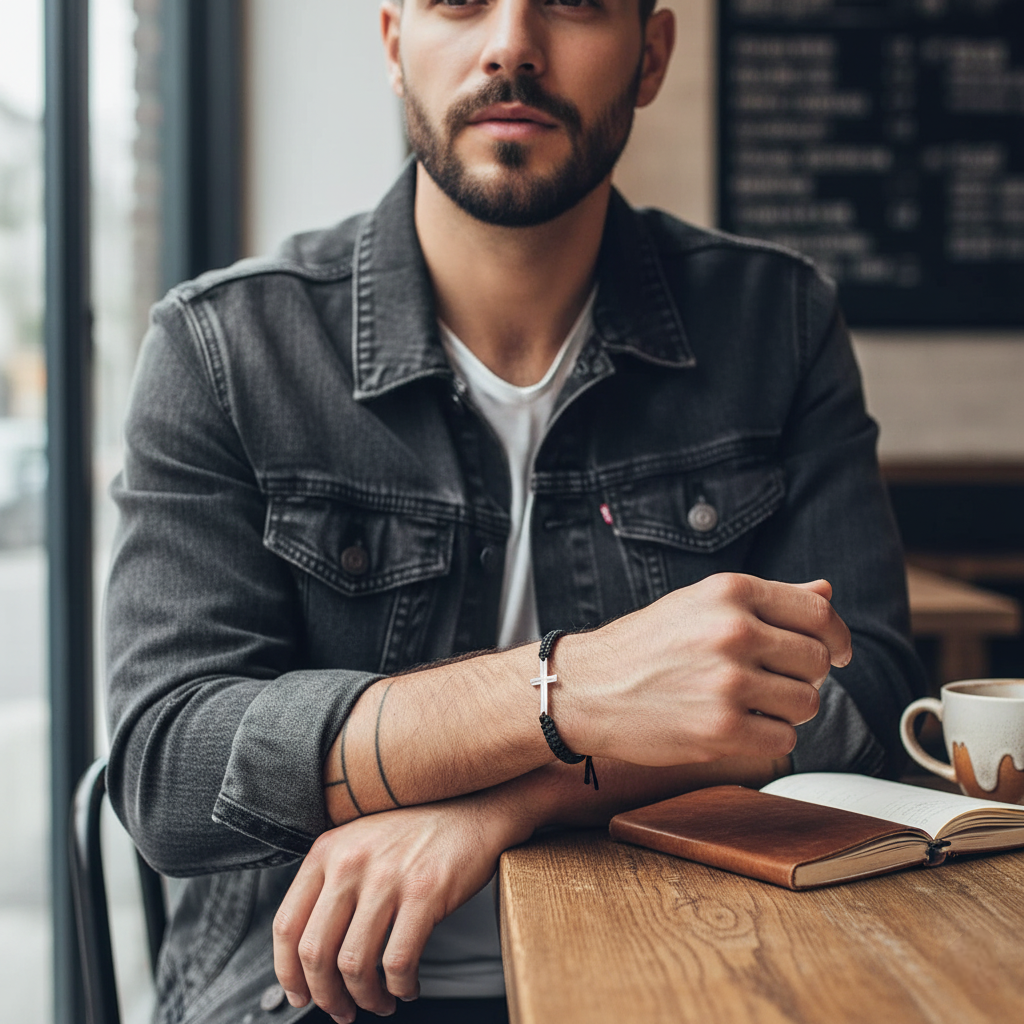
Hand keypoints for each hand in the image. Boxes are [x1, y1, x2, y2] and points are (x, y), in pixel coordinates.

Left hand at [273, 792, 531, 1020]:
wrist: (471, 808)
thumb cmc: (414, 833)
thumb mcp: (359, 842)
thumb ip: (330, 884)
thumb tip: (309, 952)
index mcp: (327, 851)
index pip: (287, 925)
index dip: (288, 973)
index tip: (300, 994)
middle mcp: (351, 862)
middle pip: (315, 953)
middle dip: (325, 996)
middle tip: (341, 1011)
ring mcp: (387, 877)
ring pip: (354, 964)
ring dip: (365, 998)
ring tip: (379, 1002)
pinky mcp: (425, 893)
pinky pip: (398, 961)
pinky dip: (400, 987)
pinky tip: (407, 987)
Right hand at [559, 574, 851, 765]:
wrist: (588, 688)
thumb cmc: (646, 645)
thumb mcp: (701, 603)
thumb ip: (768, 598)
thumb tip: (827, 589)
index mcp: (730, 592)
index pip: (817, 611)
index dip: (836, 636)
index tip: (836, 652)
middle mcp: (733, 631)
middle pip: (818, 661)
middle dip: (804, 676)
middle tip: (772, 681)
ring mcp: (728, 681)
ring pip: (807, 703)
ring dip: (786, 709)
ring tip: (748, 702)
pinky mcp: (721, 729)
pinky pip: (784, 740)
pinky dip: (768, 738)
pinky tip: (736, 725)